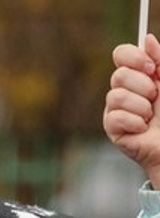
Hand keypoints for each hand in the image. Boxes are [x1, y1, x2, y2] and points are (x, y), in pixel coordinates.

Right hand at [105, 36, 159, 186]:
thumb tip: (147, 38)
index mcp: (138, 74)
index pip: (121, 54)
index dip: (133, 57)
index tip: (152, 67)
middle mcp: (123, 89)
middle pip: (118, 75)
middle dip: (143, 86)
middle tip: (155, 97)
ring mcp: (115, 109)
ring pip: (116, 96)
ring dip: (141, 106)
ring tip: (150, 115)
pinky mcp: (112, 128)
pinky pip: (114, 117)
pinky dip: (135, 122)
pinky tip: (143, 128)